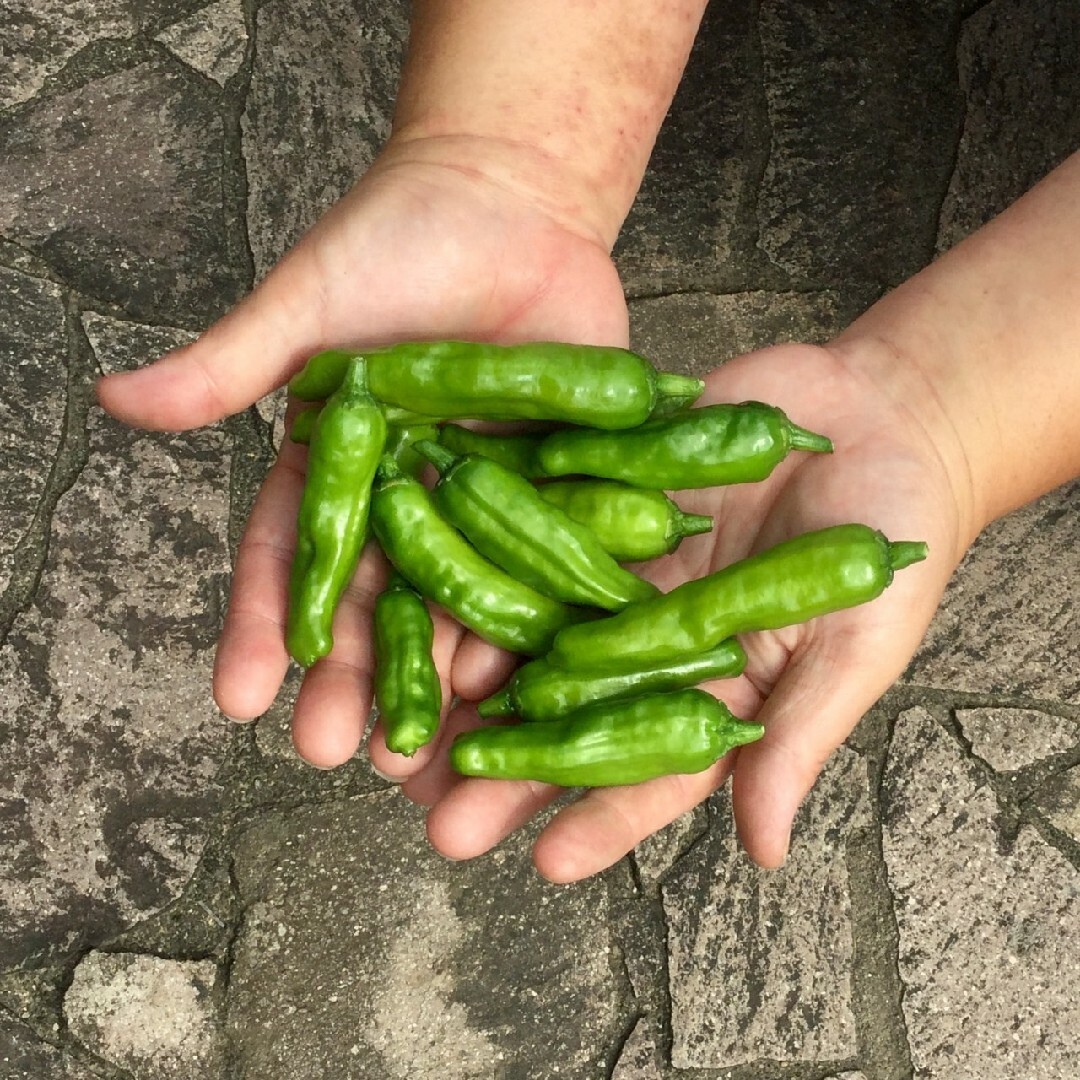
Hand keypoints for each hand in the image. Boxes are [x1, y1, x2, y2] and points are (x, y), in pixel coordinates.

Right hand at [96, 136, 629, 765]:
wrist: (513, 201)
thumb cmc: (398, 240)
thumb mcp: (310, 302)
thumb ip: (232, 361)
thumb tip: (116, 398)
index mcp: (342, 469)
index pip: (296, 558)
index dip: (266, 626)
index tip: (238, 698)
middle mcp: (412, 500)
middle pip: (380, 601)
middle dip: (354, 678)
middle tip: (332, 755)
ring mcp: (490, 502)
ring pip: (465, 600)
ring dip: (446, 675)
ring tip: (431, 748)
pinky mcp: (567, 486)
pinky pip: (556, 560)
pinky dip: (545, 616)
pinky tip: (528, 679)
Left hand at [405, 341, 973, 879]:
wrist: (881, 414)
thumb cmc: (889, 535)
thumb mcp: (856, 638)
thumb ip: (800, 734)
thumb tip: (763, 849)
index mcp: (716, 685)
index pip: (653, 768)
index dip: (602, 817)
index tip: (545, 862)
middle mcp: (653, 636)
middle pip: (572, 714)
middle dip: (509, 770)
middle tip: (442, 822)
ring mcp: (620, 569)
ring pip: (535, 632)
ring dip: (475, 680)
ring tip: (410, 727)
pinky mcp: (600, 497)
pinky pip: (537, 533)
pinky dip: (487, 565)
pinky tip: (431, 597)